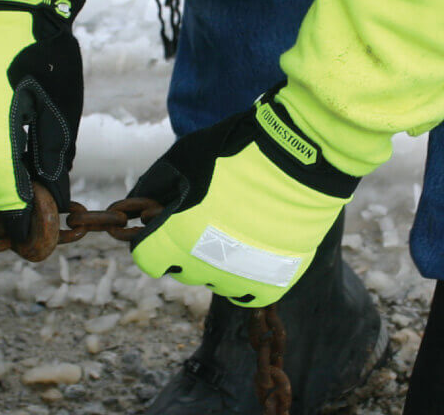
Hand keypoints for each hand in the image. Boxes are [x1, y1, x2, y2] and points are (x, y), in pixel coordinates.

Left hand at [128, 90, 359, 306]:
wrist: (299, 159)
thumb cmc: (238, 151)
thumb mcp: (182, 158)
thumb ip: (157, 188)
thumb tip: (144, 206)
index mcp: (175, 236)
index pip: (147, 258)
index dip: (154, 240)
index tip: (167, 226)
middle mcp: (202, 264)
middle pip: (182, 267)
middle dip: (189, 246)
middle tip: (213, 217)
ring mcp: (237, 278)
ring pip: (215, 279)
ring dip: (220, 260)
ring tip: (242, 226)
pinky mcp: (270, 284)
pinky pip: (247, 292)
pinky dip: (247, 276)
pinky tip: (256, 250)